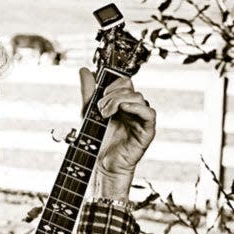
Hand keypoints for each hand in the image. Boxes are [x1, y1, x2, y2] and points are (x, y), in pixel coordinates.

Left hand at [79, 67, 155, 199]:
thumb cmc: (96, 140)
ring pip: (139, 97)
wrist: (100, 164)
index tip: (100, 93)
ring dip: (119, 101)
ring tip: (105, 114)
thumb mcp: (88, 112)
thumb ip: (88, 91)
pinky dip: (137, 108)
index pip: (124, 82)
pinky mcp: (146, 131)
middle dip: (112, 94)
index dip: (112, 83)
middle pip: (130, 87)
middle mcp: (133, 108)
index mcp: (121, 102)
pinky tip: (123, 110)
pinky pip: (149, 113)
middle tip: (100, 109)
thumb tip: (84, 69)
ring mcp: (140, 119)